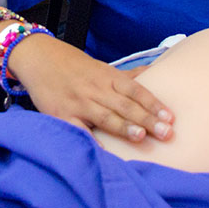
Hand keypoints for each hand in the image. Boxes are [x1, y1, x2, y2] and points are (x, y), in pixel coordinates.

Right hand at [6, 34, 173, 143]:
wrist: (38, 57)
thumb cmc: (74, 65)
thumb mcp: (102, 67)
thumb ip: (128, 76)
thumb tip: (155, 71)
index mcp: (108, 77)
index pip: (135, 90)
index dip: (153, 103)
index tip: (171, 117)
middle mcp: (96, 89)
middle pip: (125, 105)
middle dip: (147, 119)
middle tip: (166, 132)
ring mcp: (79, 102)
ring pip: (105, 116)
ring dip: (123, 127)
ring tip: (141, 136)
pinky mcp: (62, 114)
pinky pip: (78, 129)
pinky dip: (89, 139)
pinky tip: (102, 150)